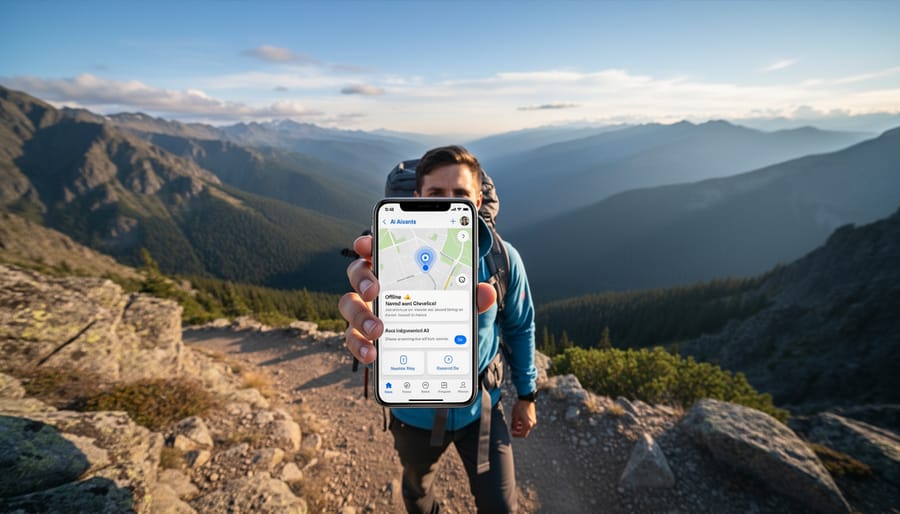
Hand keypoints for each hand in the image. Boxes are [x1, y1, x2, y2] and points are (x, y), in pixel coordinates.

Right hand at [339, 235, 496, 364]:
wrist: (441, 348)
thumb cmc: (446, 311)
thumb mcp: (463, 304)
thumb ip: (471, 296)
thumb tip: (486, 292)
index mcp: (399, 268)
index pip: (378, 247)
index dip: (368, 243)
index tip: (367, 244)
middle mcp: (377, 285)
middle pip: (357, 272)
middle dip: (362, 278)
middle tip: (375, 290)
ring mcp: (368, 310)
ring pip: (348, 304)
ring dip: (360, 315)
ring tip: (378, 331)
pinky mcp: (365, 336)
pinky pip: (353, 338)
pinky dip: (359, 346)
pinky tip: (372, 354)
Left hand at [510, 399, 536, 437]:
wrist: (526, 399)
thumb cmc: (520, 407)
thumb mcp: (514, 416)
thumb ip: (513, 425)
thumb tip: (512, 430)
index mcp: (527, 425)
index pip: (522, 435)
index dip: (517, 435)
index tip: (512, 433)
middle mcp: (532, 424)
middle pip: (525, 432)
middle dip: (518, 431)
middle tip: (512, 429)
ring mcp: (533, 421)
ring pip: (526, 428)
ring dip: (520, 428)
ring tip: (514, 424)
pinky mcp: (533, 417)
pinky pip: (528, 424)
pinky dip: (523, 424)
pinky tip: (518, 420)